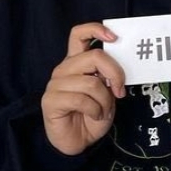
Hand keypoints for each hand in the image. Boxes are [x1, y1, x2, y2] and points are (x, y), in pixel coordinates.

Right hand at [41, 23, 126, 155]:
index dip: (96, 29)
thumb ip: (108, 75)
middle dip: (115, 73)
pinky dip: (95, 110)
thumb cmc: (93, 113)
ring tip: (103, 110)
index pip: (79, 34)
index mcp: (77, 61)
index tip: (114, 37)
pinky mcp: (50, 101)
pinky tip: (94, 115)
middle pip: (94, 56)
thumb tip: (117, 68)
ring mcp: (55, 84)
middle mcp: (64, 69)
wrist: (80, 140)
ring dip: (105, 100)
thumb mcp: (108, 91)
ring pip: (91, 82)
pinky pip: (82, 100)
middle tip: (120, 91)